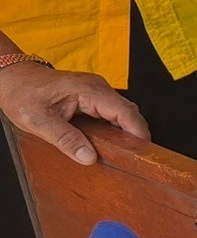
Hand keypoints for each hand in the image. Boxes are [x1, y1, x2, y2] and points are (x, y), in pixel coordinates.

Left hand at [0, 60, 146, 165]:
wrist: (12, 78)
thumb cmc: (22, 92)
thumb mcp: (37, 121)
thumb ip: (65, 139)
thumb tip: (89, 157)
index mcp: (89, 90)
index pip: (127, 112)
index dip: (139, 134)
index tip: (143, 154)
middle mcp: (98, 88)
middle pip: (130, 114)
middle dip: (135, 137)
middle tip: (133, 160)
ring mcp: (98, 92)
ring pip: (124, 115)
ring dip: (126, 134)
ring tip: (122, 155)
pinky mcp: (94, 98)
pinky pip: (113, 114)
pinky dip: (116, 130)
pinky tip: (109, 144)